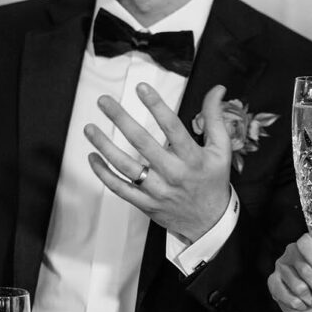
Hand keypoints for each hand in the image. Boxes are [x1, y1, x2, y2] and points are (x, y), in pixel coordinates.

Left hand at [85, 83, 231, 242]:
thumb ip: (216, 117)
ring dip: (105, 146)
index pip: (172, 127)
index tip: (141, 87)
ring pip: (126, 166)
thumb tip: (217, 89)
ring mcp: (157, 190)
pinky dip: (104, 174)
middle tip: (104, 101)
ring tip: (90, 128)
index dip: (156, 106)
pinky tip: (93, 157)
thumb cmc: (213, 181)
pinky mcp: (146, 204)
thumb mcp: (221, 149)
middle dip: (121, 119)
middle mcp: (174, 174)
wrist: (210, 223)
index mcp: (192, 158)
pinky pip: (120, 188)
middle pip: (143, 143)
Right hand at [268, 232, 311, 311]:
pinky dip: (301, 305)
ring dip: (311, 298)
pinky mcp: (273, 285)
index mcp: (307, 247)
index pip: (306, 242)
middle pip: (305, 268)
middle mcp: (291, 254)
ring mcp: (280, 269)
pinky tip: (302, 302)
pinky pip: (290, 299)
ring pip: (299, 287)